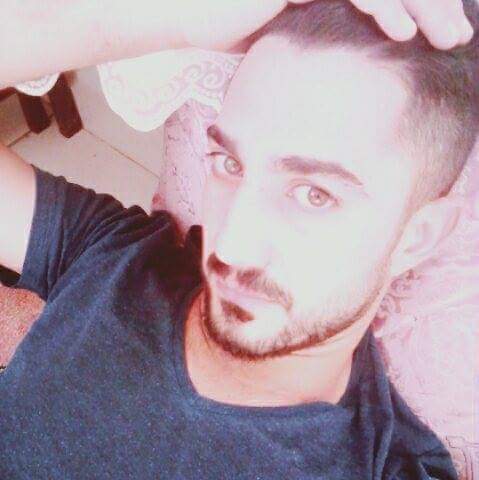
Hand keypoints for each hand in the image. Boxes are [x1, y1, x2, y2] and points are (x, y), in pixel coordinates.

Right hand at [178, 0, 473, 52]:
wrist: (184, 10)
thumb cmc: (226, 22)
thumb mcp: (283, 31)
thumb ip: (316, 30)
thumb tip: (342, 55)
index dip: (415, 6)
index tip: (437, 36)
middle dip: (431, 4)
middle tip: (456, 37)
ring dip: (422, 7)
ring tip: (447, 38)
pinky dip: (381, 8)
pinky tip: (403, 34)